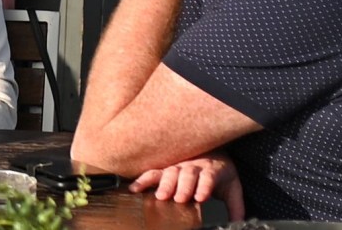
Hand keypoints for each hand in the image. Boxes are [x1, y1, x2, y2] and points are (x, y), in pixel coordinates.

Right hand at [129, 152, 243, 220]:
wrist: (212, 151)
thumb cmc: (220, 173)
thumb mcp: (232, 187)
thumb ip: (235, 206)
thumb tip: (239, 223)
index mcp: (212, 170)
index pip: (209, 177)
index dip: (204, 186)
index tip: (201, 197)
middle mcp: (193, 166)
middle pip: (188, 174)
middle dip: (183, 186)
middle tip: (179, 198)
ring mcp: (178, 166)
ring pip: (171, 172)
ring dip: (165, 183)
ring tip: (160, 196)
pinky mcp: (166, 168)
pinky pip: (154, 172)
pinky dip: (143, 179)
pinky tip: (134, 188)